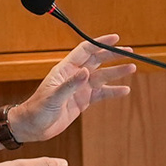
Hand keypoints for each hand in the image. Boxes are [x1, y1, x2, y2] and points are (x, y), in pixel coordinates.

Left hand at [12, 36, 133, 141]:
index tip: (115, 38)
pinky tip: (125, 90)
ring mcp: (79, 88)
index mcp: (65, 69)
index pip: (85, 51)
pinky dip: (113, 91)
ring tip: (132, 68)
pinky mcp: (83, 100)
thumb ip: (70, 84)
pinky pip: (101, 93)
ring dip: (116, 72)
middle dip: (113, 55)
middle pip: (97, 61)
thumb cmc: (37, 109)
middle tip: (130, 52)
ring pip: (102, 76)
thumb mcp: (53, 96)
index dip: (100, 43)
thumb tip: (86, 72)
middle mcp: (74, 76)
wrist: (33, 126)